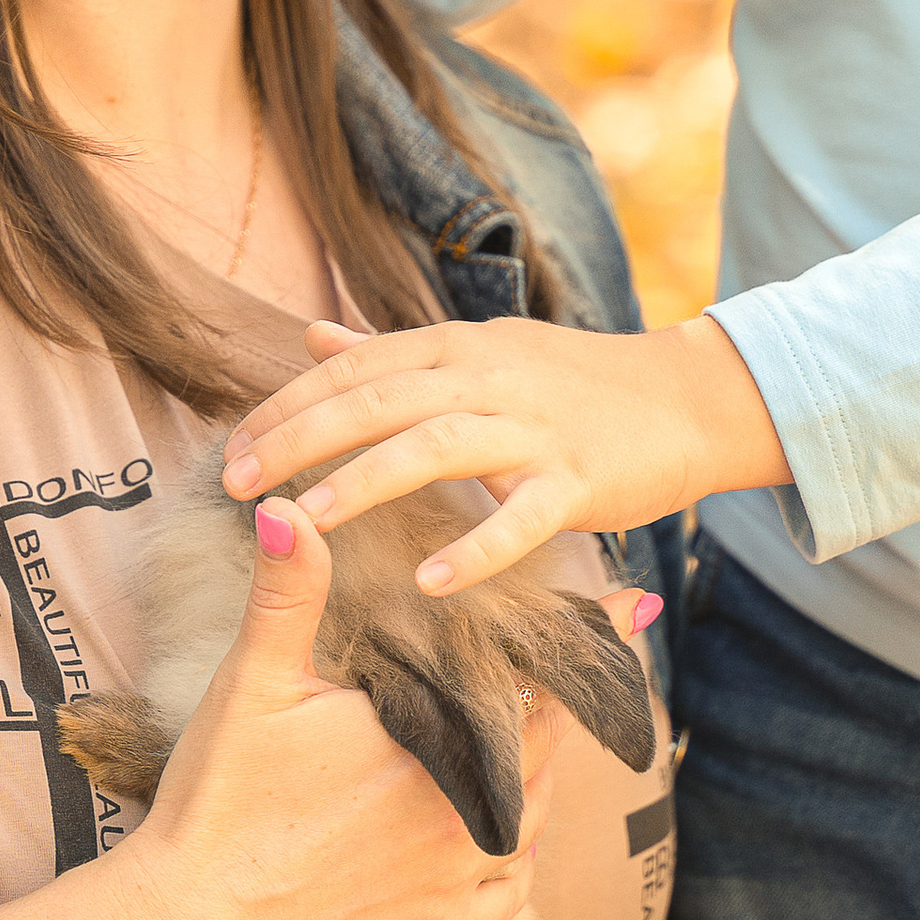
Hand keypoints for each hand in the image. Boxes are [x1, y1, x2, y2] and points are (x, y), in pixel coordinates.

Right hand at [114, 501, 561, 919]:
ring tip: (546, 736)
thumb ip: (286, 592)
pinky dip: (516, 855)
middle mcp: (463, 813)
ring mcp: (454, 880)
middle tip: (589, 667)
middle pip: (542, 745)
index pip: (530, 680)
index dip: (580, 639)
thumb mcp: (254, 683)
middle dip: (559, 704)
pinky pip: (508, 891)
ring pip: (535, 814)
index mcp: (433, 742)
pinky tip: (508, 831)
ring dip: (542, 773)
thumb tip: (283, 509)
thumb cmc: (222, 797)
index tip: (634, 605)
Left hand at [220, 315, 789, 594]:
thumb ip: (393, 351)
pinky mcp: (579, 480)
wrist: (687, 397)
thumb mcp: (480, 350)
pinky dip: (476, 549)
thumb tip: (311, 336)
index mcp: (456, 346)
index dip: (288, 404)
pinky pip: (522, 516)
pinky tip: (431, 583)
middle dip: (301, 439)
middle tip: (237, 483)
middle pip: (377, 400)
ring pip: (436, 447)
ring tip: (307, 522)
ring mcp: (534, 428)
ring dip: (366, 482)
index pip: (354, 367)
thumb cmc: (572, 382)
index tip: (232, 447)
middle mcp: (487, 376)